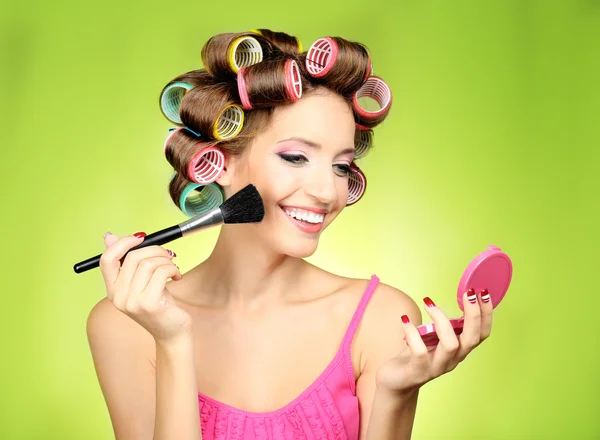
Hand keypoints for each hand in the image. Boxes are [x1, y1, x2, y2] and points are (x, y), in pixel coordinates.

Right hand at [99, 232, 192, 342]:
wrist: (172, 332)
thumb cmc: (159, 304)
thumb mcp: (141, 281)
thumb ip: (128, 262)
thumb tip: (109, 236)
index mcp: (112, 290)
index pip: (107, 260)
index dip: (122, 244)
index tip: (140, 238)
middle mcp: (118, 297)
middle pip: (132, 257)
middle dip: (155, 250)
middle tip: (168, 255)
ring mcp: (132, 302)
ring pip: (148, 263)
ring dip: (166, 260)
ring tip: (173, 268)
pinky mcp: (149, 304)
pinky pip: (161, 272)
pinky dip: (173, 269)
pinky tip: (177, 277)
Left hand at [376, 289, 492, 394]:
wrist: (397, 382)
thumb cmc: (416, 354)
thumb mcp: (434, 337)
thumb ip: (445, 324)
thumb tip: (452, 300)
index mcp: (460, 350)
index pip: (482, 334)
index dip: (486, 314)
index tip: (483, 292)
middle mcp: (453, 359)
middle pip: (472, 338)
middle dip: (473, 315)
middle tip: (469, 293)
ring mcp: (436, 367)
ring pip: (450, 345)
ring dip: (441, 320)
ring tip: (428, 302)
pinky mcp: (417, 370)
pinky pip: (419, 350)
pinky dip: (413, 332)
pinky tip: (405, 320)